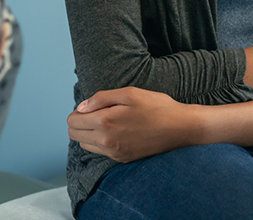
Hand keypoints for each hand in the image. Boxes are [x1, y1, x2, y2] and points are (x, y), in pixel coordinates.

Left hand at [67, 87, 198, 162]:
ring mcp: (114, 152)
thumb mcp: (130, 93)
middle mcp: (106, 141)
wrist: (179, 128)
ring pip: (85, 145)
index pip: (72, 121)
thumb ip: (101, 98)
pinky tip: (116, 131)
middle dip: (79, 123)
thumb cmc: (157, 107)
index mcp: (105, 122)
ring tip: (105, 122)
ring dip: (88, 133)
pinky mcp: (122, 159)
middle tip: (95, 113)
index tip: (90, 106)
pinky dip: (100, 142)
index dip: (78, 111)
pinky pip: (100, 152)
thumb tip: (81, 107)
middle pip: (74, 135)